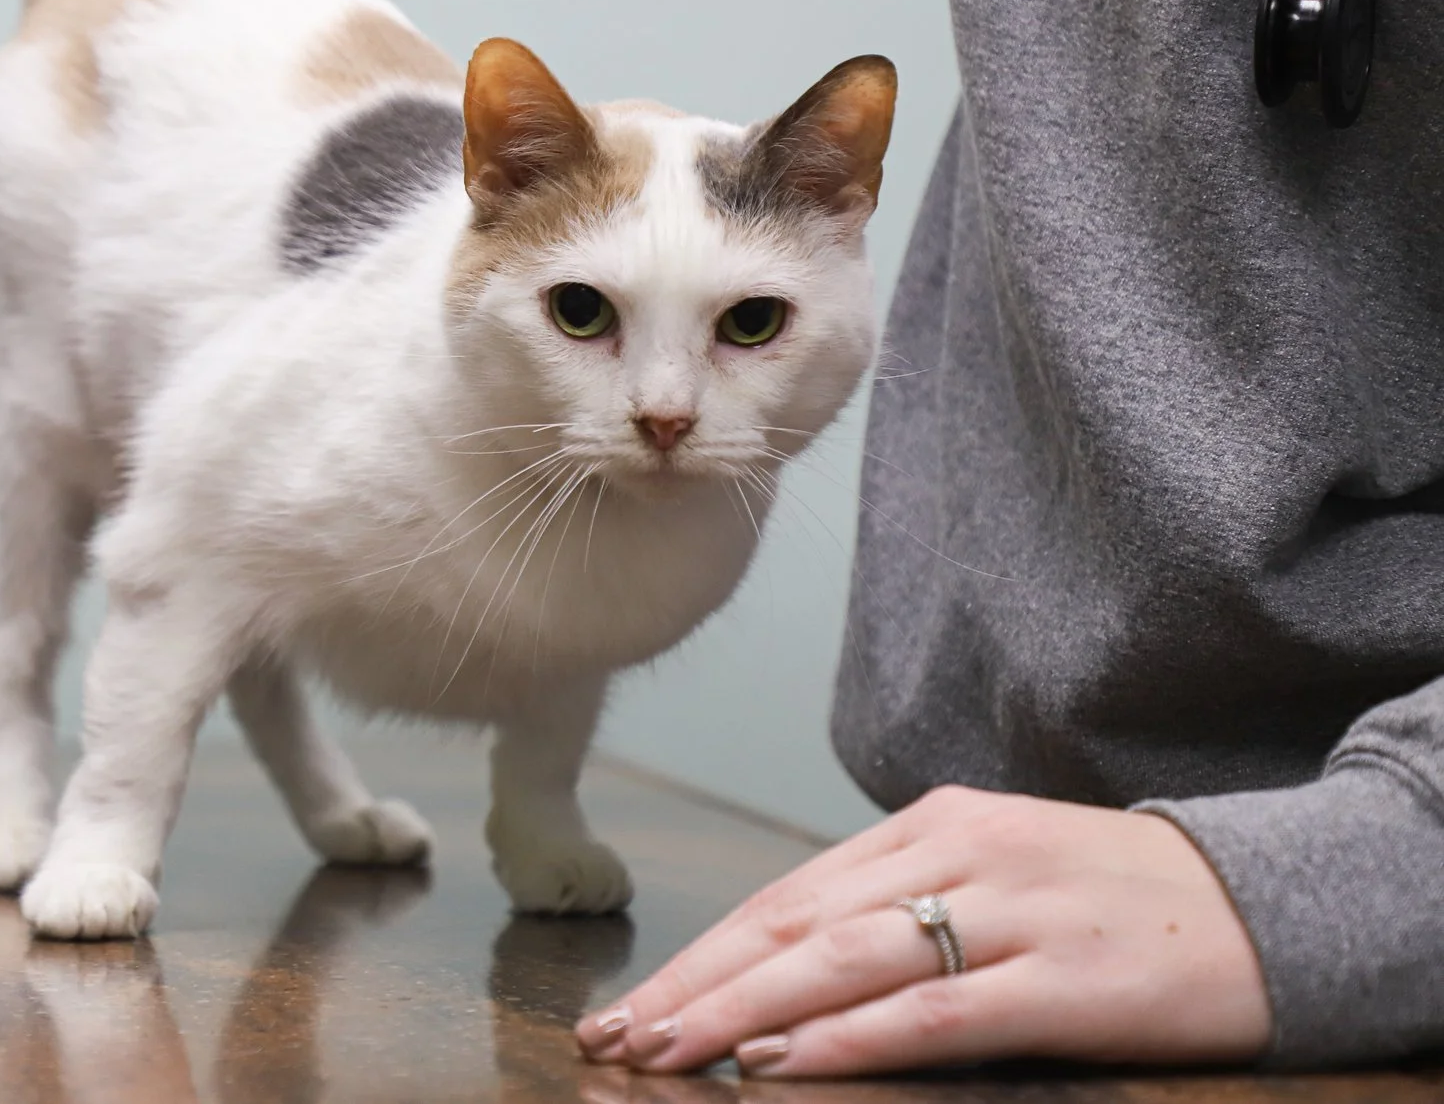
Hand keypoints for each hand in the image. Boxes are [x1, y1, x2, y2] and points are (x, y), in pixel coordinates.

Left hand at [575, 786, 1270, 1075]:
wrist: (1269, 899)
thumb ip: (901, 904)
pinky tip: (785, 1061)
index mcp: (932, 824)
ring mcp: (1012, 911)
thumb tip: (787, 968)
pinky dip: (850, 1037)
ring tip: (669, 1049)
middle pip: (793, 924)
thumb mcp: (998, 873)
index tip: (633, 1000)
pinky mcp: (1066, 977)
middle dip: (696, 984)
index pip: (786, 895)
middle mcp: (958, 853)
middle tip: (618, 1034)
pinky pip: (936, 1011)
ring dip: (742, 1010)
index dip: (701, 952)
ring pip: (843, 961)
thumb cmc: (1116, 899)